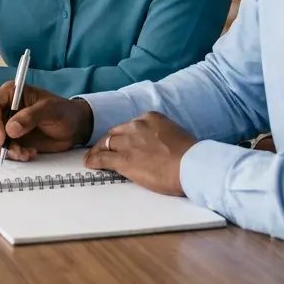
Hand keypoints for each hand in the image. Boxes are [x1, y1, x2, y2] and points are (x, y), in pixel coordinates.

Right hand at [0, 84, 92, 161]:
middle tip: (16, 152)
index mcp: (11, 93)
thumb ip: (31, 117)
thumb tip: (10, 129)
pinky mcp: (10, 138)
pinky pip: (2, 149)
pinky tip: (28, 154)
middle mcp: (5, 108)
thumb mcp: (50, 110)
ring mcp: (6, 124)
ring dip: (6, 150)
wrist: (74, 128)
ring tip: (26, 154)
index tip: (2, 139)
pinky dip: (12, 155)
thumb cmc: (64, 112)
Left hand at [83, 112, 197, 195]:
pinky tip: (90, 163)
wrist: (193, 165)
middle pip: (115, 133)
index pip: (129, 125)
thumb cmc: (191, 155)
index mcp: (150, 118)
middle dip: (108, 141)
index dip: (123, 135)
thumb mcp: (175, 134)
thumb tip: (157, 146)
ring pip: (106, 144)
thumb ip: (161, 136)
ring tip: (92, 157)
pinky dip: (94, 160)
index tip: (120, 140)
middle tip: (102, 148)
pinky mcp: (124, 160)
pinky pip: (103, 158)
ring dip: (98, 150)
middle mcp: (137, 126)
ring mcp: (129, 142)